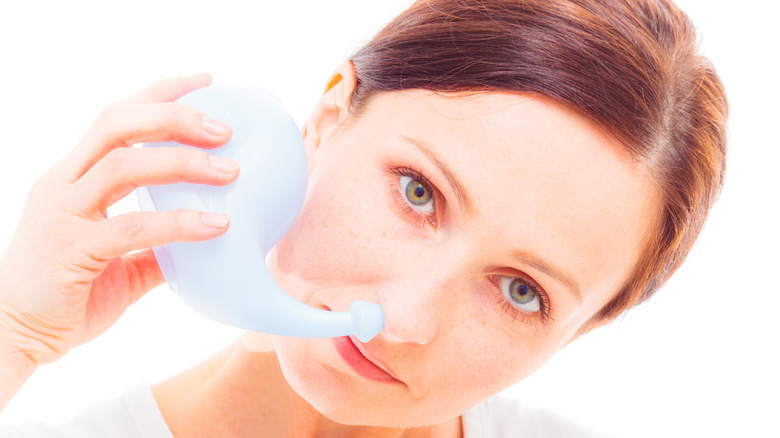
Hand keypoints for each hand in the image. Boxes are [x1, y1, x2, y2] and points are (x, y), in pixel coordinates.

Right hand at [0, 74, 238, 368]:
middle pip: (115, 125)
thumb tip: (204, 237)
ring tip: (230, 170)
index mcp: (73, 178)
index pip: (116, 120)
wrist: (14, 336)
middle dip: (172, 116)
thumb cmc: (66, 296)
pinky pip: (131, 229)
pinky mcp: (69, 251)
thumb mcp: (120, 262)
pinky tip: (218, 226)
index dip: (158, 94)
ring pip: (121, 167)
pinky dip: (178, 223)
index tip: (204, 81)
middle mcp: (63, 185)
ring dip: (182, 162)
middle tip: (225, 127)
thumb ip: (156, 246)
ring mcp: (62, 214)